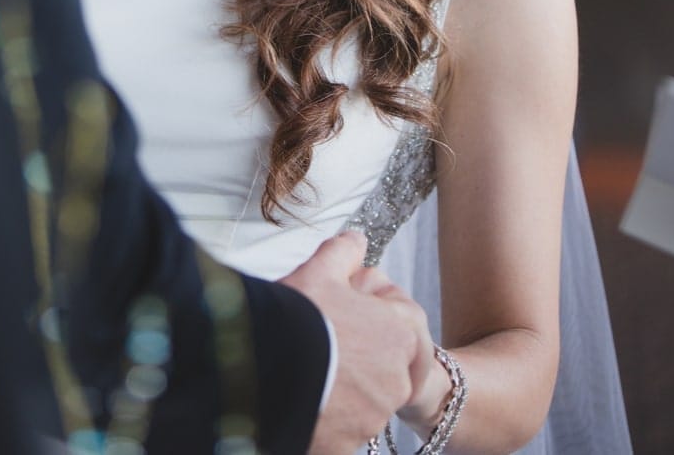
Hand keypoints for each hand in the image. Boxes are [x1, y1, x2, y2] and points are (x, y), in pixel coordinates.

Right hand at [281, 231, 427, 454]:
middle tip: (336, 348)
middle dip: (368, 359)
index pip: (412, 327)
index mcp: (398, 334)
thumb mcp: (320, 271)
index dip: (392, 320)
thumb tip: (356, 239)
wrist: (262, 368)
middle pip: (390, 367)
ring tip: (313, 374)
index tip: (375, 323)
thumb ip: (343, 252)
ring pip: (368, 403)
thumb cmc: (297, 316)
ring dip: (349, 392)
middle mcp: (394, 379)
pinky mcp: (347, 446)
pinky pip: (344, 433)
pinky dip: (330, 422)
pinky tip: (305, 402)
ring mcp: (372, 418)